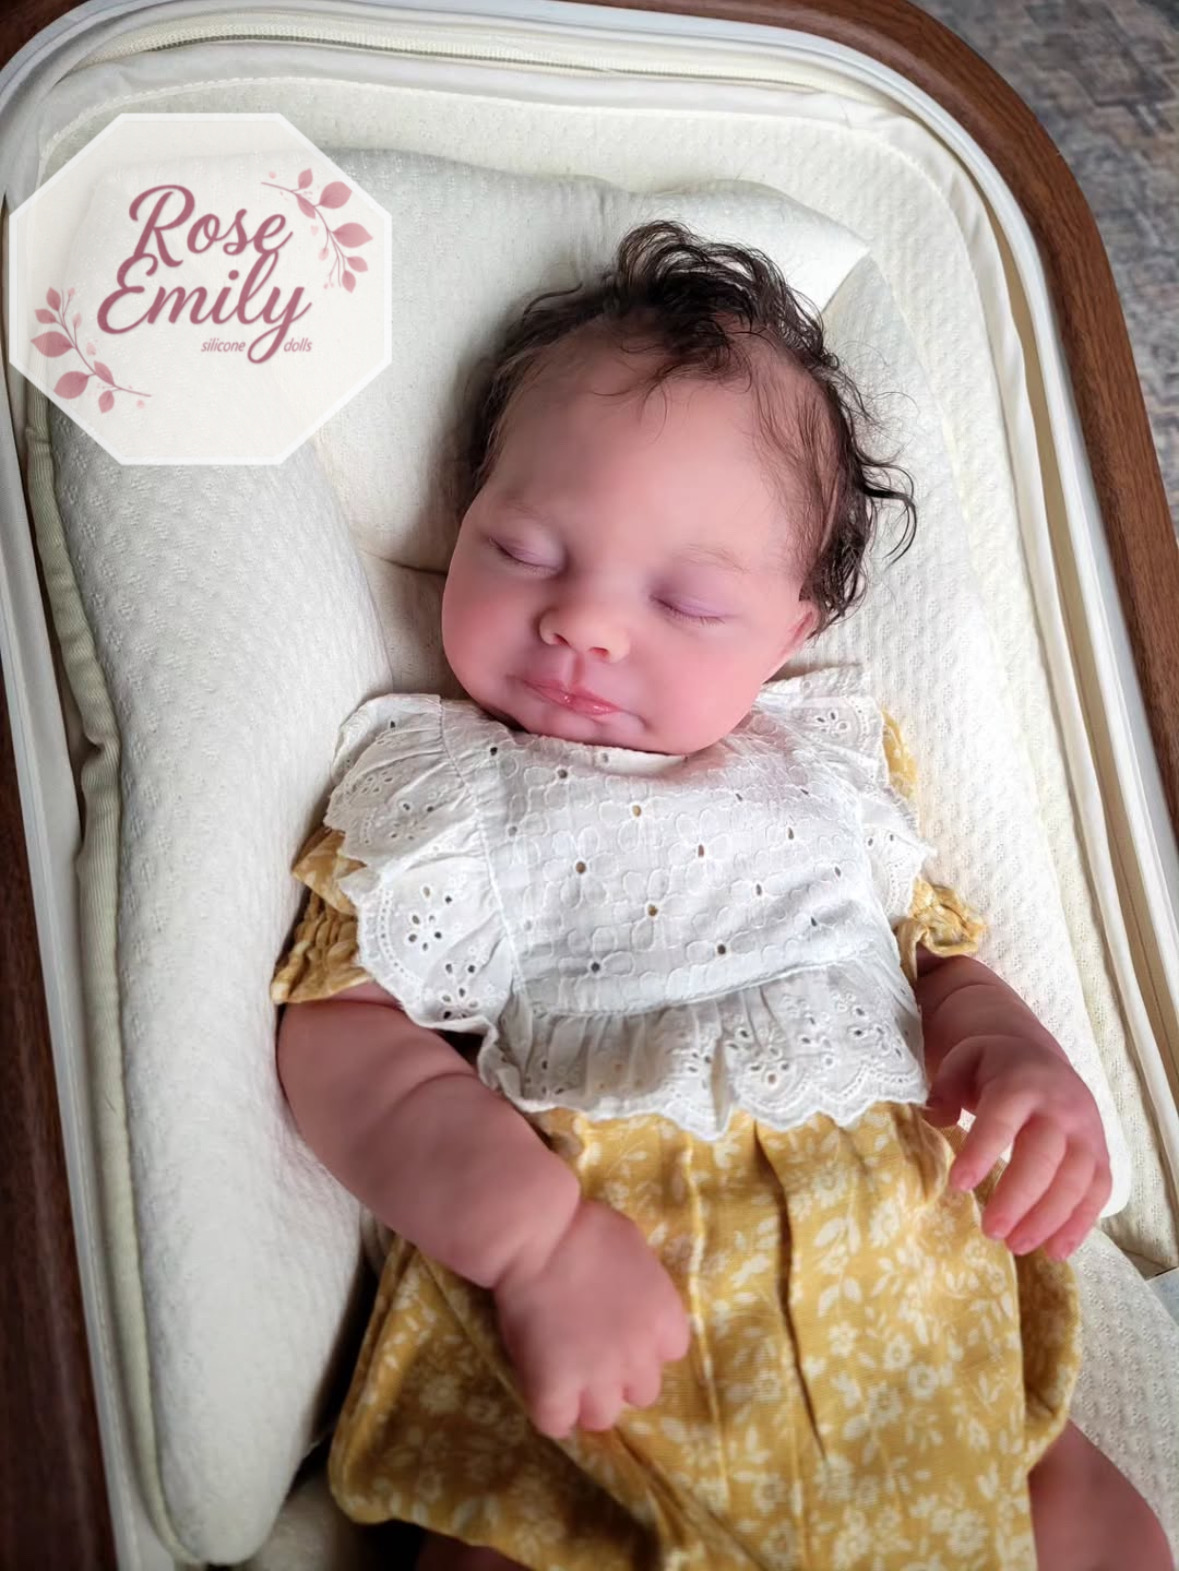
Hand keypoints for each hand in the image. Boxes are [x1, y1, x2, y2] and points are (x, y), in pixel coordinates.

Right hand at [493, 1197, 690, 1438]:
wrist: (538, 1237)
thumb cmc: (585, 1228)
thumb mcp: (635, 1249)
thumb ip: (643, 1283)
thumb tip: (630, 1296)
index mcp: (663, 1317)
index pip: (672, 1351)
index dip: (647, 1344)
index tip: (624, 1331)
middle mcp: (639, 1355)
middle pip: (643, 1392)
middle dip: (620, 1378)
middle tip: (593, 1355)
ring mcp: (597, 1376)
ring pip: (603, 1416)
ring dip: (587, 1401)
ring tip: (567, 1380)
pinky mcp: (555, 1387)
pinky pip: (556, 1423)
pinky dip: (550, 1413)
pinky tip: (542, 1391)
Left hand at [923, 1035, 1110, 1259]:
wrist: (1040, 1057)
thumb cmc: (993, 1068)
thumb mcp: (962, 1062)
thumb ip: (944, 1089)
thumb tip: (934, 1119)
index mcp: (1020, 1083)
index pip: (1001, 1119)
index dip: (981, 1152)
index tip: (958, 1185)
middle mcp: (1060, 1107)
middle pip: (1044, 1156)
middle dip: (1019, 1198)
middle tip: (991, 1230)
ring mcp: (1086, 1132)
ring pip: (1075, 1179)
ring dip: (1048, 1218)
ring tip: (1016, 1246)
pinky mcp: (1101, 1154)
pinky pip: (1098, 1192)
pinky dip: (1080, 1224)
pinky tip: (1055, 1250)